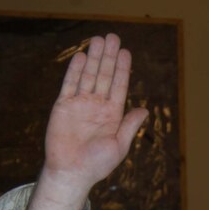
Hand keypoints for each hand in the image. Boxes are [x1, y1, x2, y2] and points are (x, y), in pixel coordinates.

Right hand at [15, 34, 147, 209]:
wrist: (71, 172)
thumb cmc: (97, 164)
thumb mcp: (119, 145)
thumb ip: (130, 126)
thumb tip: (145, 109)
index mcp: (112, 115)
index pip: (118, 86)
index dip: (122, 69)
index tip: (126, 52)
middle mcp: (97, 106)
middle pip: (104, 76)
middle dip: (108, 57)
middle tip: (113, 36)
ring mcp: (80, 105)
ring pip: (88, 76)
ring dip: (94, 58)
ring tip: (99, 39)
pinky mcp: (63, 106)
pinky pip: (70, 85)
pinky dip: (75, 70)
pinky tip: (82, 56)